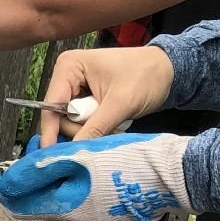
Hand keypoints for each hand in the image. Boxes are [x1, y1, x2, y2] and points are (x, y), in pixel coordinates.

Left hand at [0, 130, 192, 220]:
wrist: (173, 174)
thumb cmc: (129, 161)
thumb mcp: (81, 156)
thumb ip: (42, 168)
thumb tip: (10, 176)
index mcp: (67, 212)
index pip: (20, 204)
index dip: (4, 185)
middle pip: (41, 200)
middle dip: (33, 175)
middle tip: (37, 147)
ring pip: (61, 200)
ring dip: (56, 178)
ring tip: (64, 152)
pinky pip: (82, 203)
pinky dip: (76, 185)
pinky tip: (86, 167)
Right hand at [39, 46, 174, 145]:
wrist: (169, 71)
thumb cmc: (146, 76)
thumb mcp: (120, 104)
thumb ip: (95, 127)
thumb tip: (74, 151)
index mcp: (69, 66)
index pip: (51, 104)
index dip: (51, 130)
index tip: (50, 154)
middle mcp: (67, 76)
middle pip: (60, 116)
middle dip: (81, 127)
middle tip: (107, 126)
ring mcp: (76, 88)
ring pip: (72, 122)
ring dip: (91, 128)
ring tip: (115, 122)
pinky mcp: (86, 98)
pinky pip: (83, 121)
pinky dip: (96, 127)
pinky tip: (112, 122)